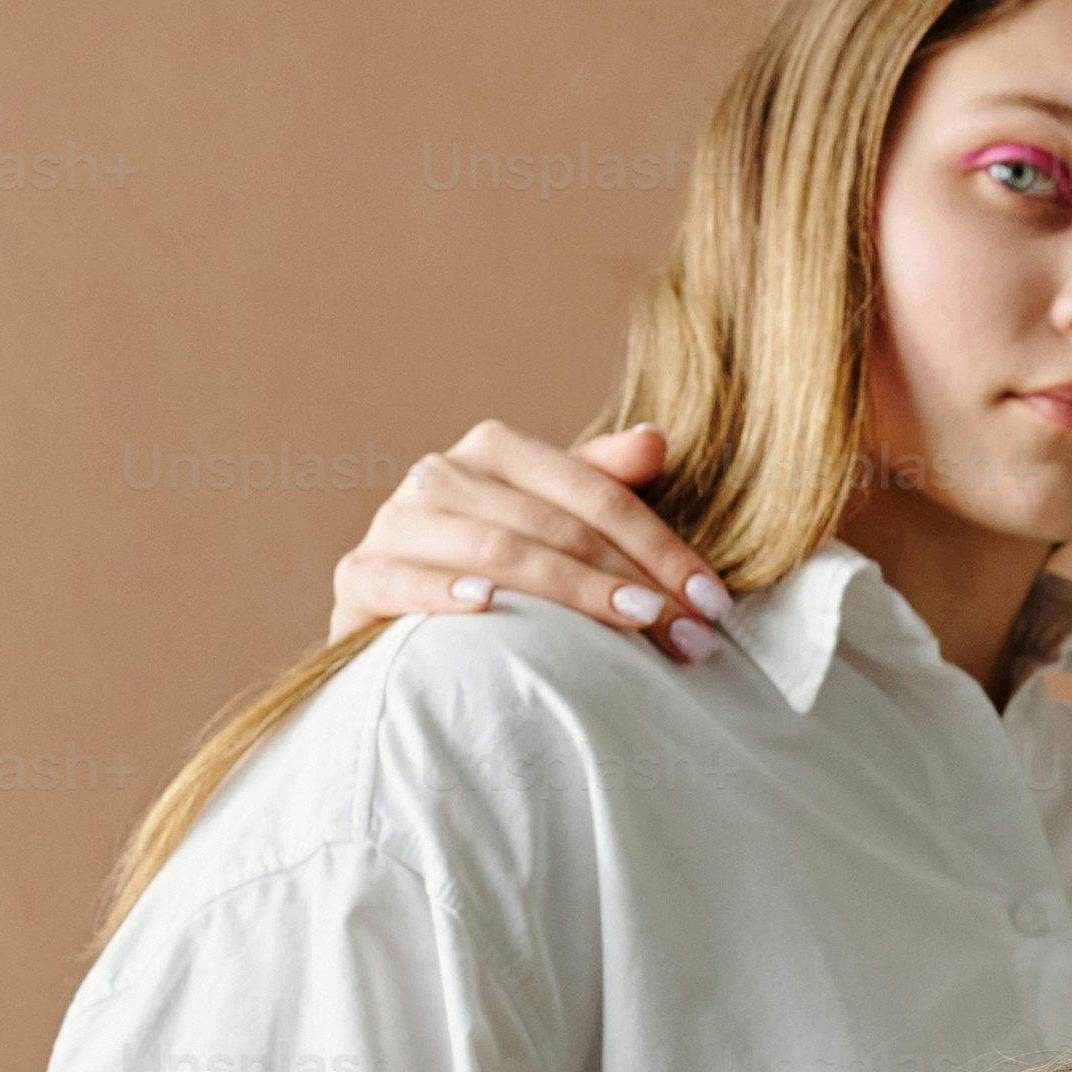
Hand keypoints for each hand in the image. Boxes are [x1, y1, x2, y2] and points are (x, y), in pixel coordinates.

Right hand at [327, 417, 728, 656]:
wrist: (398, 627)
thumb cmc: (497, 575)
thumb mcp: (553, 523)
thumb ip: (599, 481)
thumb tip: (655, 439)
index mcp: (495, 451)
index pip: (593, 493)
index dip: (659, 544)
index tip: (712, 599)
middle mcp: (440, 475)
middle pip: (554, 526)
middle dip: (631, 580)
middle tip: (690, 632)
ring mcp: (396, 524)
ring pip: (496, 551)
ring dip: (572, 592)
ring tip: (636, 625)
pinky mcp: (359, 577)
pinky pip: (402, 580)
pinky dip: (443, 591)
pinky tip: (486, 606)